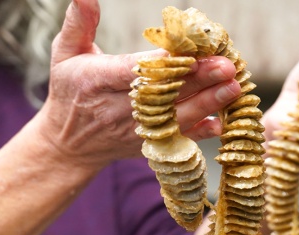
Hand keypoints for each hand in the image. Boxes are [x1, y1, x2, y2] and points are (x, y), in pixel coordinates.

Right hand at [32, 0, 241, 170]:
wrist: (69, 144)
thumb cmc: (69, 90)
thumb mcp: (64, 54)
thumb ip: (79, 23)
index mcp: (98, 81)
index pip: (135, 72)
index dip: (164, 65)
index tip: (191, 54)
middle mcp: (119, 109)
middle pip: (164, 94)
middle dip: (198, 80)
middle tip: (227, 66)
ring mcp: (137, 131)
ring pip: (177, 118)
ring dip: (208, 103)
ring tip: (234, 87)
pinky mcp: (149, 145)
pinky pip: (179, 140)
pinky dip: (201, 132)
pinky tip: (223, 122)